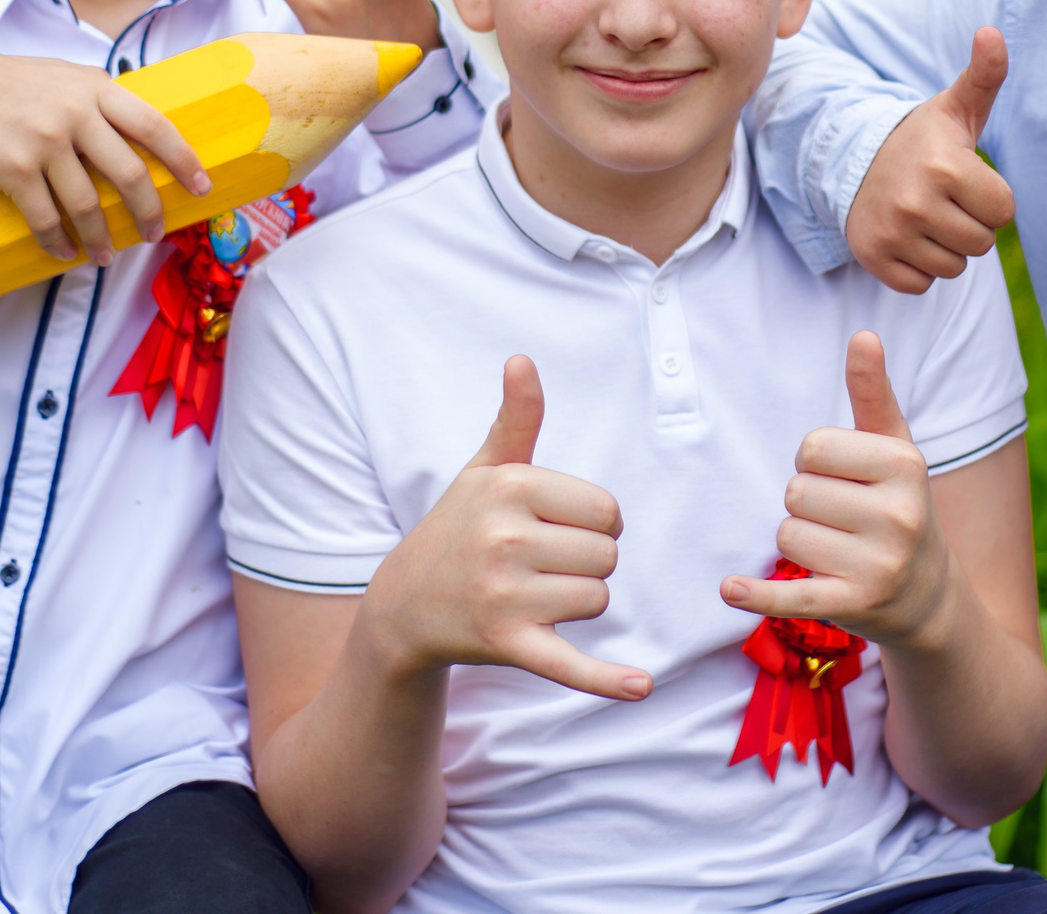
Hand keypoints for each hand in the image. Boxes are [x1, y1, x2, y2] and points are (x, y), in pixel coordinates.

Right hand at [0, 49, 211, 263]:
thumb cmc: (13, 84)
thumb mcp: (67, 76)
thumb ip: (103, 100)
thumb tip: (143, 133)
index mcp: (97, 89)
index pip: (155, 127)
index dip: (183, 160)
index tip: (200, 187)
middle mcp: (76, 114)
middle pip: (129, 174)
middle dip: (148, 211)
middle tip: (155, 233)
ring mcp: (45, 142)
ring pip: (88, 204)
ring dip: (101, 238)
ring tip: (107, 256)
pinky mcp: (14, 169)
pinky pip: (46, 217)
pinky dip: (58, 241)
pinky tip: (66, 252)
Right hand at [362, 356, 649, 700]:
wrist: (404, 606)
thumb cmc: (458, 528)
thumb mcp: (484, 469)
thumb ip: (515, 418)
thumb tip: (522, 360)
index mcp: (509, 486)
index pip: (608, 511)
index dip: (591, 524)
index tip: (552, 530)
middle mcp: (504, 537)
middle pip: (607, 556)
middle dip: (584, 565)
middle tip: (538, 567)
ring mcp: (503, 594)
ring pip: (597, 601)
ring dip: (577, 604)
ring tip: (531, 596)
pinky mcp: (506, 644)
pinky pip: (570, 663)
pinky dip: (606, 680)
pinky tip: (641, 686)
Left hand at [722, 332, 955, 650]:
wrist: (929, 595)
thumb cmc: (899, 504)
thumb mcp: (894, 447)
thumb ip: (873, 392)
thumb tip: (863, 334)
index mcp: (904, 465)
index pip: (812, 447)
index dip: (815, 461)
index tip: (842, 478)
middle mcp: (898, 515)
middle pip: (796, 492)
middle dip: (806, 503)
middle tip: (841, 519)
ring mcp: (879, 565)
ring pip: (788, 537)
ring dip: (798, 544)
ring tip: (838, 550)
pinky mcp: (854, 605)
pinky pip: (791, 596)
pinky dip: (757, 595)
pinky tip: (730, 589)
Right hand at [845, 29, 1014, 293]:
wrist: (854, 160)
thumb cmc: (922, 138)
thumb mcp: (955, 107)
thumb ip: (984, 74)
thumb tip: (993, 32)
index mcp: (945, 166)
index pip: (1004, 211)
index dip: (991, 197)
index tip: (967, 180)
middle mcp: (916, 202)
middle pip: (981, 243)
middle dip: (971, 223)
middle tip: (946, 199)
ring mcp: (892, 232)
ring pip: (954, 268)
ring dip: (947, 247)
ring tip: (927, 216)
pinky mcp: (873, 258)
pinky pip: (922, 284)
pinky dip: (920, 267)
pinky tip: (908, 236)